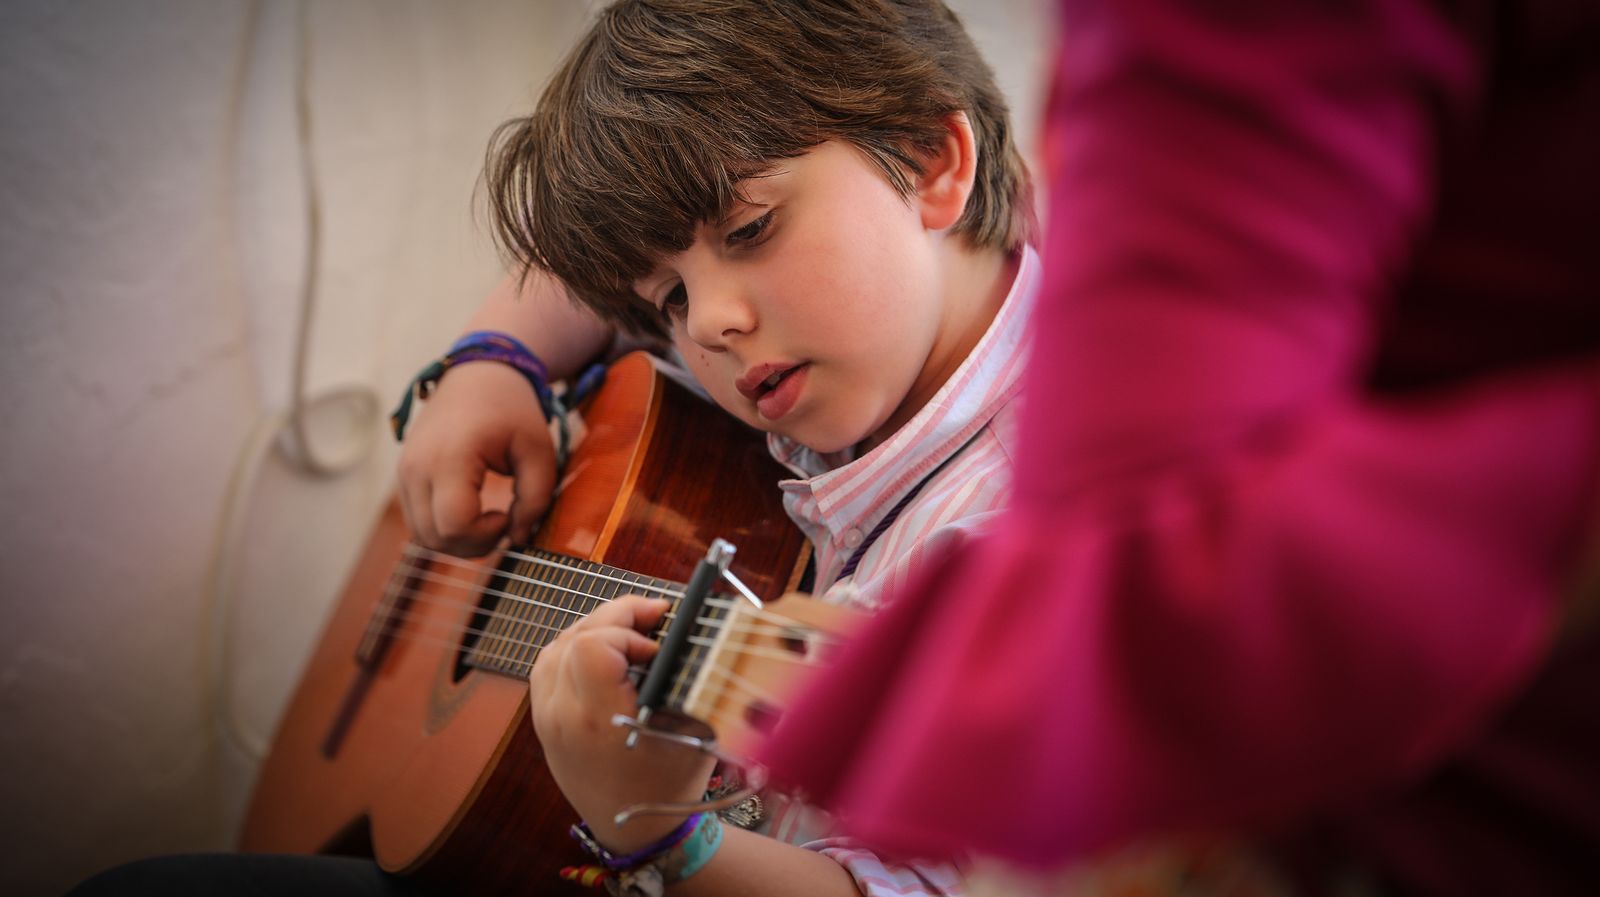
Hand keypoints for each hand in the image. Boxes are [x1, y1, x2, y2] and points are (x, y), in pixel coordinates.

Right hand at [396, 360, 555, 555]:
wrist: (477, 374)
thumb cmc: (512, 411)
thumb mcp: (539, 451)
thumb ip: (536, 499)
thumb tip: (518, 538)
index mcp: (450, 457)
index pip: (455, 525)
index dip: (486, 534)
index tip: (507, 515)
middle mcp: (417, 468)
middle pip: (434, 539)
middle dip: (473, 544)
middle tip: (502, 521)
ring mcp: (404, 473)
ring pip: (421, 536)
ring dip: (457, 541)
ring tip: (487, 519)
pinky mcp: (403, 477)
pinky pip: (417, 522)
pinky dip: (443, 529)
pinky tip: (470, 511)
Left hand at [529, 595, 716, 851]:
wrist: (634, 832)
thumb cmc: (669, 783)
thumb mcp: (693, 732)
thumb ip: (686, 679)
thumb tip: (688, 630)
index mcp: (598, 721)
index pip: (591, 646)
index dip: (626, 632)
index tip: (656, 647)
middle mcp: (562, 716)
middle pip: (575, 636)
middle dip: (618, 616)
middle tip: (656, 615)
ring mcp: (546, 718)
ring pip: (557, 644)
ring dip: (596, 626)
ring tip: (633, 628)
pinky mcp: (543, 719)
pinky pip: (549, 664)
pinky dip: (577, 645)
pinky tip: (607, 648)